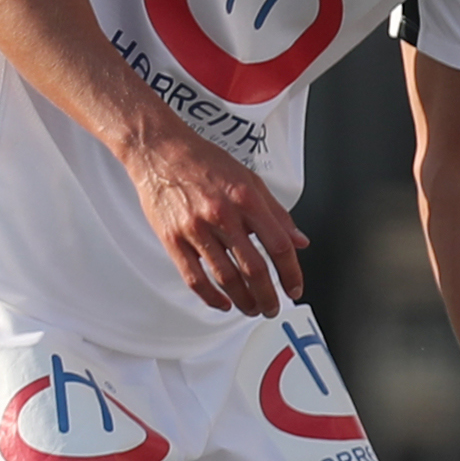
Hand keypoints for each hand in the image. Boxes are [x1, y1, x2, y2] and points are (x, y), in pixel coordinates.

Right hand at [121, 121, 307, 314]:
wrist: (160, 151)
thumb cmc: (205, 162)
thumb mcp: (251, 180)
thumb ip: (277, 214)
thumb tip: (299, 240)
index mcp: (247, 200)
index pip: (279, 245)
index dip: (291, 272)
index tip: (294, 287)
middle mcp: (223, 216)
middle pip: (254, 268)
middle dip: (268, 295)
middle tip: (274, 307)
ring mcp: (196, 229)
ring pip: (225, 277)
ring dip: (243, 300)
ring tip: (252, 308)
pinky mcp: (173, 239)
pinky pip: (194, 277)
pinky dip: (210, 296)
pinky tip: (222, 303)